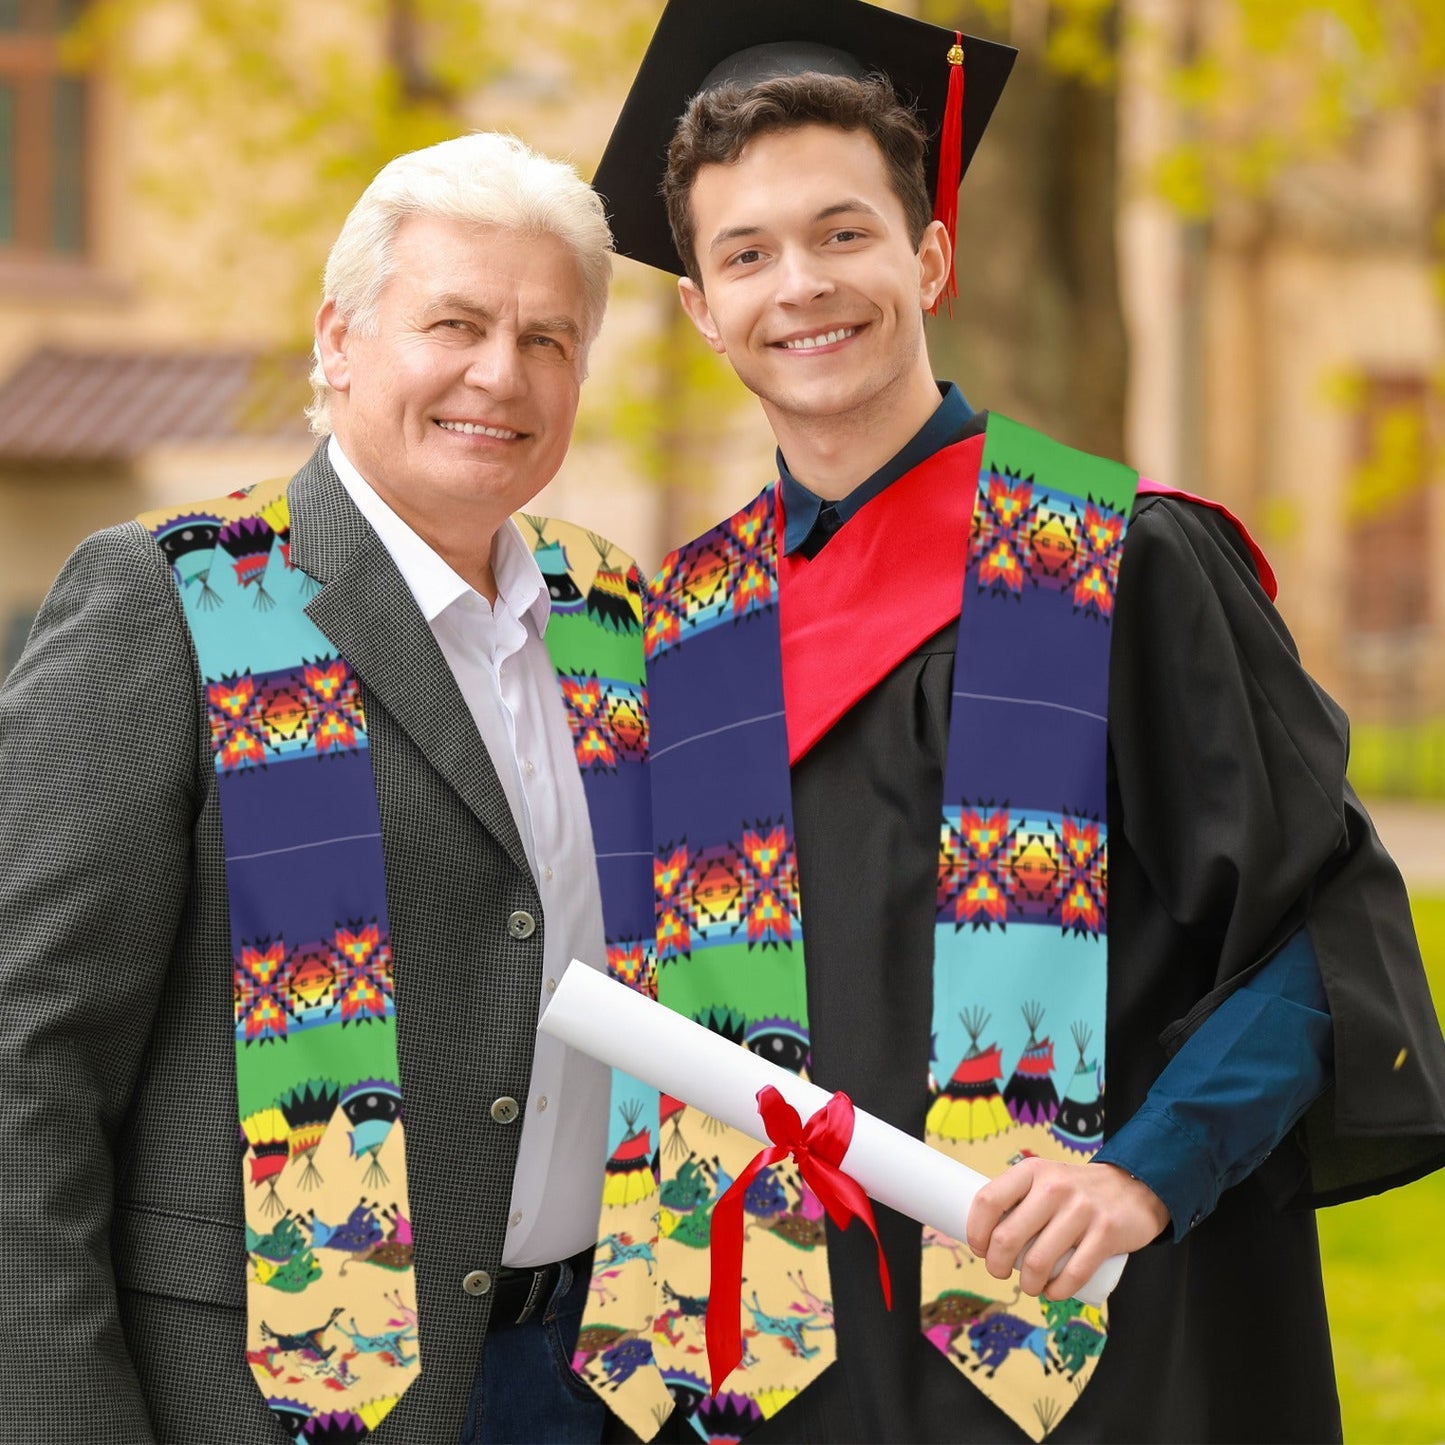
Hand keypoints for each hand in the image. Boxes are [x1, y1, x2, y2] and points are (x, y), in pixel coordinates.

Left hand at [965, 1157, 1169, 1300]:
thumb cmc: (1075, 1191)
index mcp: (1032, 1171)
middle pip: (1007, 1237)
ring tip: (1029, 1286)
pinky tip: (1051, 1292)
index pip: (988, 1200)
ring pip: (1037, 1262)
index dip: (975, 1231)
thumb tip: (984, 1234)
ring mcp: (1081, 1210)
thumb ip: (1018, 1198)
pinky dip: (1056, 1292)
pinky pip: (1073, 1275)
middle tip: (999, 1272)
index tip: (978, 1248)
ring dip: (1027, 1285)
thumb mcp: (1044, 1179)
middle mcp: (1053, 1187)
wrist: (1132, 1187)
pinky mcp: (1106, 1233)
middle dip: (995, 1265)